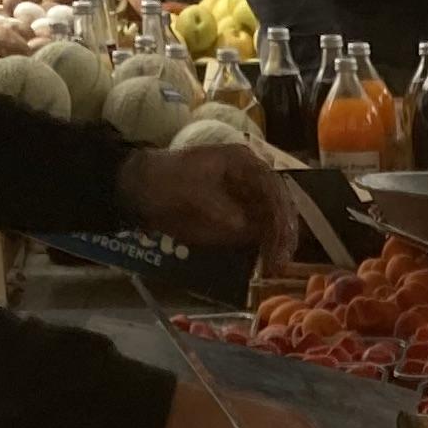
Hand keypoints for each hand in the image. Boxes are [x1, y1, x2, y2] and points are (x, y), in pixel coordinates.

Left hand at [124, 139, 287, 260]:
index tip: (281, 237)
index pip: (274, 188)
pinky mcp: (237, 217)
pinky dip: (266, 246)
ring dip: (279, 242)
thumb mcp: (194, 194)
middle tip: (282, 257)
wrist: (143, 189)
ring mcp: (245, 198)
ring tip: (276, 263)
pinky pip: (259, 231)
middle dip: (284, 231)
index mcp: (244, 163)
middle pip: (279, 204)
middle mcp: (251, 179)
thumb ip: (222, 210)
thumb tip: (246, 226)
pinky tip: (268, 261)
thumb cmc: (168, 182)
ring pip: (273, 220)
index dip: (281, 213)